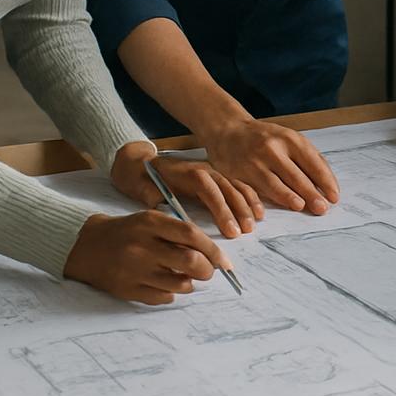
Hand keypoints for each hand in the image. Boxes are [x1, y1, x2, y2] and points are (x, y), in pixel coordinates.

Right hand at [64, 211, 225, 304]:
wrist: (86, 246)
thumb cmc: (128, 232)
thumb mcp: (151, 220)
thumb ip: (178, 233)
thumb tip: (210, 254)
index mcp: (151, 223)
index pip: (192, 235)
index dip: (214, 250)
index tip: (225, 261)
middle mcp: (143, 246)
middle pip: (190, 261)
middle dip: (207, 270)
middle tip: (207, 271)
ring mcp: (134, 270)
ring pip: (179, 284)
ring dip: (190, 284)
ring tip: (185, 278)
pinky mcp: (127, 290)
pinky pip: (162, 297)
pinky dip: (171, 294)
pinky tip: (166, 285)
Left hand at [110, 142, 262, 237]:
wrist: (140, 163)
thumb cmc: (140, 177)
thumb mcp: (138, 185)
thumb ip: (149, 195)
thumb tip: (162, 208)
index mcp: (187, 173)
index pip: (209, 190)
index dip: (221, 210)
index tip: (229, 231)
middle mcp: (205, 170)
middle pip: (227, 189)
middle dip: (239, 210)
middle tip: (246, 231)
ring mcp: (213, 173)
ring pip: (236, 187)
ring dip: (247, 205)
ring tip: (253, 225)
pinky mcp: (216, 178)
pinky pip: (238, 186)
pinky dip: (249, 198)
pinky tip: (257, 213)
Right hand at [204, 118, 339, 214]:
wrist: (229, 130)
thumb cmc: (266, 138)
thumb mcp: (289, 139)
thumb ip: (308, 158)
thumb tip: (327, 184)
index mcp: (290, 139)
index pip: (313, 163)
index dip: (325, 181)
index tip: (334, 197)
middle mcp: (273, 149)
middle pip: (296, 176)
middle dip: (311, 194)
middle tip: (323, 208)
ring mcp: (255, 162)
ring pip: (275, 184)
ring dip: (290, 198)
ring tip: (302, 207)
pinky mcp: (239, 174)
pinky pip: (255, 190)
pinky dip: (266, 201)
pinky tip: (274, 209)